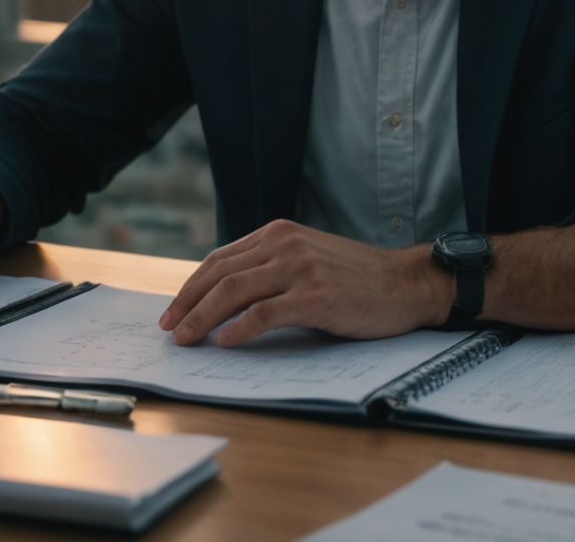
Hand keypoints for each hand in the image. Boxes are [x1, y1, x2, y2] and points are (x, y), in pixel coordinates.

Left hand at [158, 219, 451, 346]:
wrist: (405, 284)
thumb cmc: (356, 279)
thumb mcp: (308, 259)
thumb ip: (271, 268)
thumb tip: (224, 300)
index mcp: (279, 233)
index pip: (220, 259)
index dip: (191, 287)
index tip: (173, 311)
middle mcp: (286, 244)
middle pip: (220, 274)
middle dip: (187, 304)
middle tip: (170, 329)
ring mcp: (301, 268)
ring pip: (234, 292)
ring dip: (202, 318)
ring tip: (186, 339)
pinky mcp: (315, 296)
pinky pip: (264, 313)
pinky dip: (239, 328)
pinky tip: (225, 342)